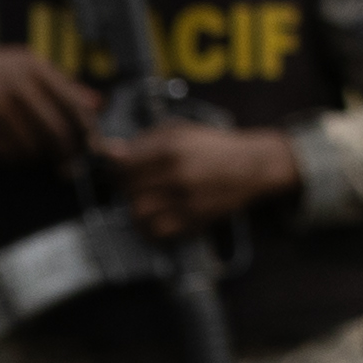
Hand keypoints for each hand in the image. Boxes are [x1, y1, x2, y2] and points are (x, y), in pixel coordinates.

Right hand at [0, 46, 97, 164]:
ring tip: (33, 155)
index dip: (87, 130)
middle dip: (64, 153)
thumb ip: (63, 84)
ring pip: (33, 144)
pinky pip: (10, 150)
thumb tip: (98, 103)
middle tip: (67, 166)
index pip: (75, 104)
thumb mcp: (28, 68)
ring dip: (36, 157)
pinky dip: (14, 158)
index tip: (93, 148)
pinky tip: (11, 153)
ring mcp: (2, 101)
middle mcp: (21, 82)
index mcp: (37, 67)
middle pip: (57, 129)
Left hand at [112, 122, 304, 238]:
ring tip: (146, 199)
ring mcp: (186, 199)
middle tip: (135, 184)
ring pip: (139, 212)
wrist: (253, 166)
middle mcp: (177, 174)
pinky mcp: (195, 219)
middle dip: (126, 187)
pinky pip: (158, 231)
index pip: (123, 164)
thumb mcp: (181, 131)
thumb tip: (109, 151)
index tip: (118, 169)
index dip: (115, 168)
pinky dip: (150, 226)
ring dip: (136, 207)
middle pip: (129, 189)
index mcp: (171, 148)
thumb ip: (144, 140)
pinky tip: (155, 216)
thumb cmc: (212, 146)